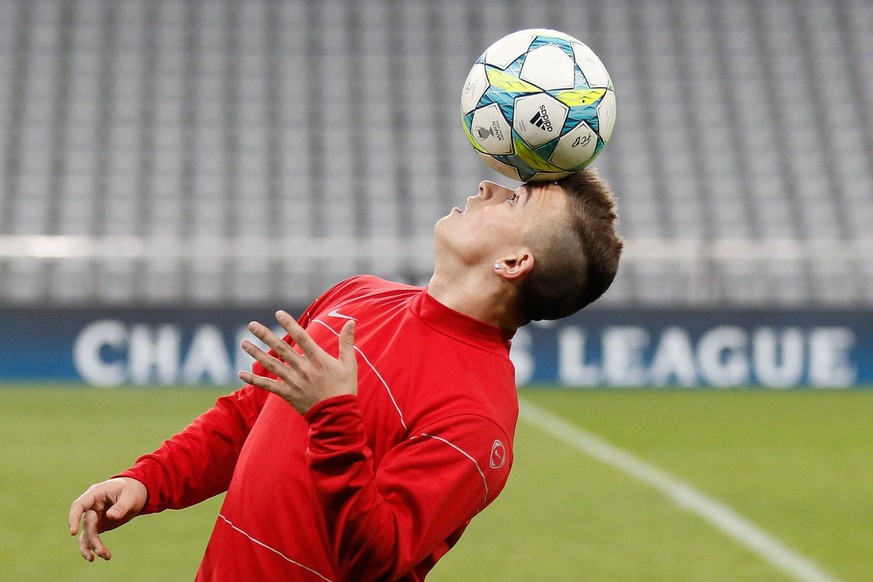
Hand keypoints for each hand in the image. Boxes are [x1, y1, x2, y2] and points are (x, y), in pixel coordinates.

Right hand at [68, 477, 146, 561]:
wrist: (136, 493)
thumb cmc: (131, 490)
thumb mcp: (130, 496)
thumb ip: (120, 506)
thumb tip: (110, 516)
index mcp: (96, 494)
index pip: (79, 505)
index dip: (74, 518)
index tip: (73, 532)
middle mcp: (91, 506)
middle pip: (86, 524)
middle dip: (92, 539)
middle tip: (101, 552)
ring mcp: (94, 517)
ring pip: (87, 534)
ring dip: (93, 547)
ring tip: (105, 556)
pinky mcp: (98, 526)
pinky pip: (91, 538)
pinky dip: (94, 547)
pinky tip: (101, 556)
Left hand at [239, 310, 357, 414]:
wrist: (337, 415)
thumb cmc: (344, 388)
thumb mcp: (349, 364)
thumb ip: (347, 342)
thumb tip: (351, 322)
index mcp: (318, 359)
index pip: (301, 337)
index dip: (289, 324)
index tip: (278, 313)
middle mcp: (303, 368)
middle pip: (281, 348)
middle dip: (265, 335)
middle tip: (251, 325)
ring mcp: (293, 381)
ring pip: (271, 364)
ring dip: (256, 353)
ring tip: (244, 343)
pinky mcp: (288, 394)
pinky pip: (268, 386)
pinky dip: (254, 380)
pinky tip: (241, 374)